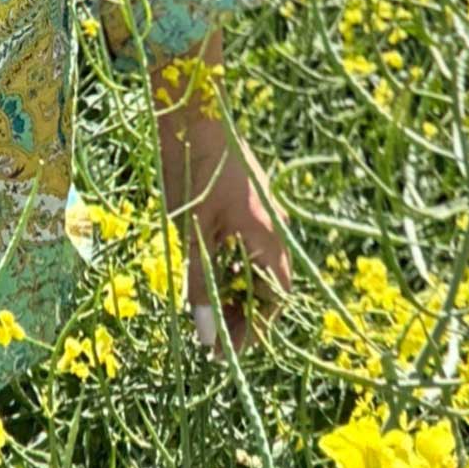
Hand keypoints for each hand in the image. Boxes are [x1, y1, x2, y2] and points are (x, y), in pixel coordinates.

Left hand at [153, 64, 290, 361]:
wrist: (192, 115)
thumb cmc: (193, 174)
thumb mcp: (193, 236)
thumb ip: (201, 287)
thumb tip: (206, 339)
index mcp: (269, 238)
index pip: (276, 300)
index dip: (253, 330)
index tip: (224, 352)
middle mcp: (274, 228)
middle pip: (268, 286)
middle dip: (242, 314)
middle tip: (209, 336)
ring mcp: (262, 212)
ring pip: (256, 266)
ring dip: (235, 290)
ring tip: (203, 308)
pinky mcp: (246, 200)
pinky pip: (247, 244)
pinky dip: (230, 265)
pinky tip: (205, 272)